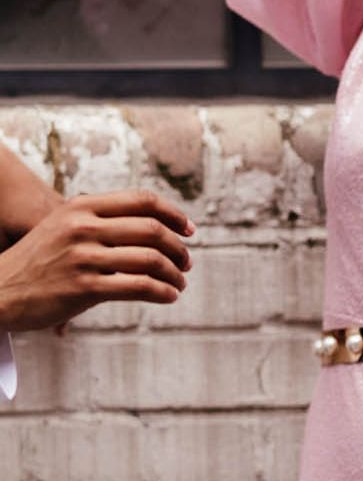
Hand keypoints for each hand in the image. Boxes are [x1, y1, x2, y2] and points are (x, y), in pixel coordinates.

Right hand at [0, 190, 194, 332]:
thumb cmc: (39, 258)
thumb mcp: (65, 223)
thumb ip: (102, 217)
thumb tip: (151, 220)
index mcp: (84, 206)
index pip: (143, 201)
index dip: (173, 213)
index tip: (189, 229)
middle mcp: (85, 227)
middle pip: (152, 229)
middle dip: (177, 247)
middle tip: (187, 261)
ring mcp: (84, 257)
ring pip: (149, 259)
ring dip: (173, 272)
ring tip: (181, 282)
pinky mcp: (83, 288)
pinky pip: (137, 286)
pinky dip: (161, 291)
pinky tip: (168, 296)